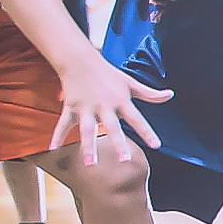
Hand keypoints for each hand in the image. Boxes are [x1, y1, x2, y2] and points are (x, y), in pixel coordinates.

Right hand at [51, 55, 169, 166]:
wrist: (79, 59)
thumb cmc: (108, 73)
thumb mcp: (130, 82)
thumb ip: (149, 93)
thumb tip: (169, 95)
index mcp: (120, 100)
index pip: (137, 118)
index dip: (146, 131)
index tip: (156, 145)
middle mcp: (104, 106)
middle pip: (112, 126)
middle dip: (118, 142)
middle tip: (124, 159)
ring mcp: (86, 108)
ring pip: (87, 129)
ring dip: (88, 146)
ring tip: (90, 164)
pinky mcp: (71, 108)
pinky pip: (63, 124)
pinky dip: (57, 136)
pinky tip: (53, 149)